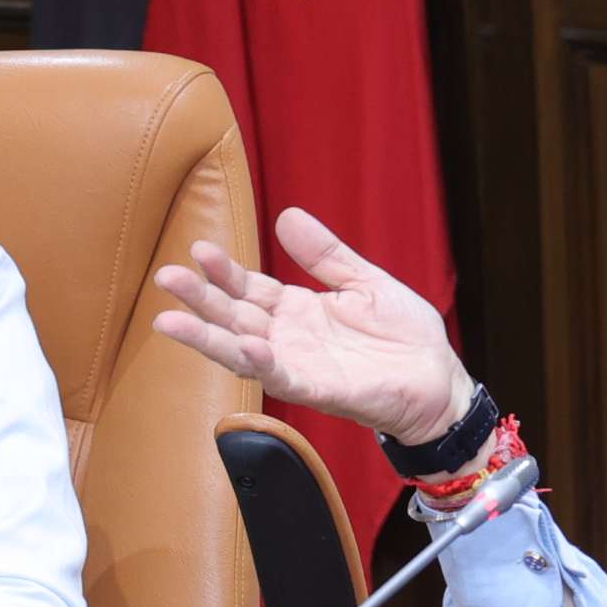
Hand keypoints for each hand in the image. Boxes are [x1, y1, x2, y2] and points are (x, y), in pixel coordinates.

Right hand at [150, 206, 470, 442]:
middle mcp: (289, 339)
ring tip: (171, 319)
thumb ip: (325, 254)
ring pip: (243, 351)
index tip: (198, 249)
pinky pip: (283, 377)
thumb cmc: (403, 336)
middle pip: (233, 317)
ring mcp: (300, 366)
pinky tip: (244, 347)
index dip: (224, 270)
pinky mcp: (320, 391)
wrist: (440, 380)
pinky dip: (262, 363)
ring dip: (208, 337)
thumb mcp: (363, 281)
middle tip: (167, 276)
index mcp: (297, 310)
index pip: (248, 288)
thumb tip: (287, 216)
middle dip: (200, 298)